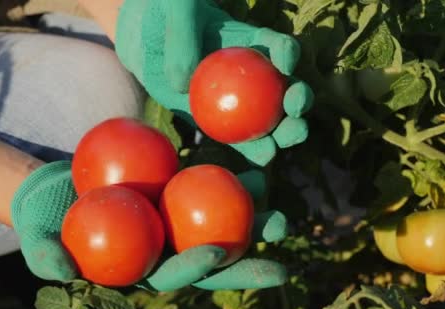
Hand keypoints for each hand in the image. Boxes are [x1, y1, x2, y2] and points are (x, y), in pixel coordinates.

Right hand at [11, 162, 288, 289]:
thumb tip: (64, 266)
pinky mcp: (172, 190)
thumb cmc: (44, 220)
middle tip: (279, 228)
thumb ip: (46, 254)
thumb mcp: (36, 236)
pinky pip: (203, 182)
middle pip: (211, 251)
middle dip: (248, 247)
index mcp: (143, 268)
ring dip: (249, 207)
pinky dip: (224, 172)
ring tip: (273, 188)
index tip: (218, 250)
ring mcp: (172, 220)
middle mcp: (166, 248)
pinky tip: (249, 156)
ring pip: (216, 217)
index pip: (175, 273)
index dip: (197, 267)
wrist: (55, 191)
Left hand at [115, 0, 313, 165]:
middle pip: (287, 89)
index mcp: (254, 42)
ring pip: (272, 121)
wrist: (144, 38)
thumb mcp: (175, 10)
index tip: (283, 61)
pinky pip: (243, 141)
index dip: (288, 54)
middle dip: (299, 100)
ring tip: (282, 140)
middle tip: (294, 108)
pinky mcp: (223, 124)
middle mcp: (256, 74)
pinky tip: (262, 159)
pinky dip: (255, 150)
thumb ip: (182, 38)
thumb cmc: (164, 13)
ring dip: (284, 133)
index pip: (280, 47)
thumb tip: (183, 82)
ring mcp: (241, 102)